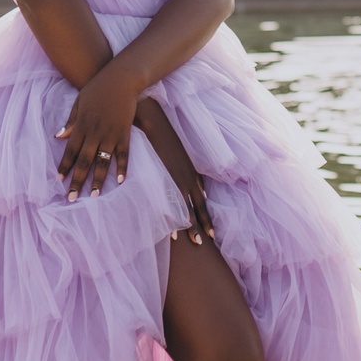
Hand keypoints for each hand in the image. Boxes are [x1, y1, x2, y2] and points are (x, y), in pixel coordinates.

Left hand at [55, 66, 139, 199]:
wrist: (120, 79)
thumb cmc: (97, 88)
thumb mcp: (79, 102)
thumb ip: (70, 121)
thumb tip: (58, 136)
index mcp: (81, 126)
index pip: (71, 151)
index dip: (65, 166)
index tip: (59, 180)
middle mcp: (95, 133)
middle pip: (85, 161)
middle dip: (78, 180)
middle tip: (72, 198)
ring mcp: (111, 134)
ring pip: (103, 162)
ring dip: (98, 179)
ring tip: (94, 195)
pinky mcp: (125, 133)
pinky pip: (123, 154)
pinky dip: (122, 167)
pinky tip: (120, 180)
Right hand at [136, 98, 215, 244]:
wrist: (151, 118)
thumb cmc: (160, 133)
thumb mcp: (173, 151)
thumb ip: (177, 165)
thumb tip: (178, 175)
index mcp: (188, 170)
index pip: (199, 196)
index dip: (204, 212)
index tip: (209, 227)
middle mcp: (186, 175)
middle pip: (198, 204)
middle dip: (203, 223)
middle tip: (207, 240)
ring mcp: (176, 177)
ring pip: (187, 207)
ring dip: (191, 225)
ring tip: (196, 242)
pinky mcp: (165, 177)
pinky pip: (172, 201)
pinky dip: (174, 217)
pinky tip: (174, 232)